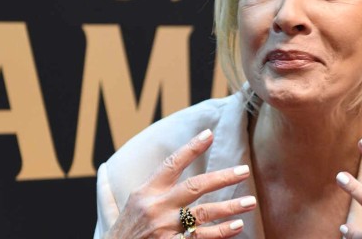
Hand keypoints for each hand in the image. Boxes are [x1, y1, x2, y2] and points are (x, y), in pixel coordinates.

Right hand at [107, 129, 255, 238]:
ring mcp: (165, 229)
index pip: (171, 164)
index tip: (209, 134)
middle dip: (223, 178)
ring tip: (250, 202)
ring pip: (203, 214)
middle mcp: (156, 208)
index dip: (191, 148)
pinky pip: (202, 238)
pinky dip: (221, 232)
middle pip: (195, 187)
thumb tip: (111, 169)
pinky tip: (237, 226)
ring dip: (230, 207)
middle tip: (244, 171)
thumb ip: (138, 188)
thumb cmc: (123, 233)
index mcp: (146, 193)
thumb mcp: (124, 206)